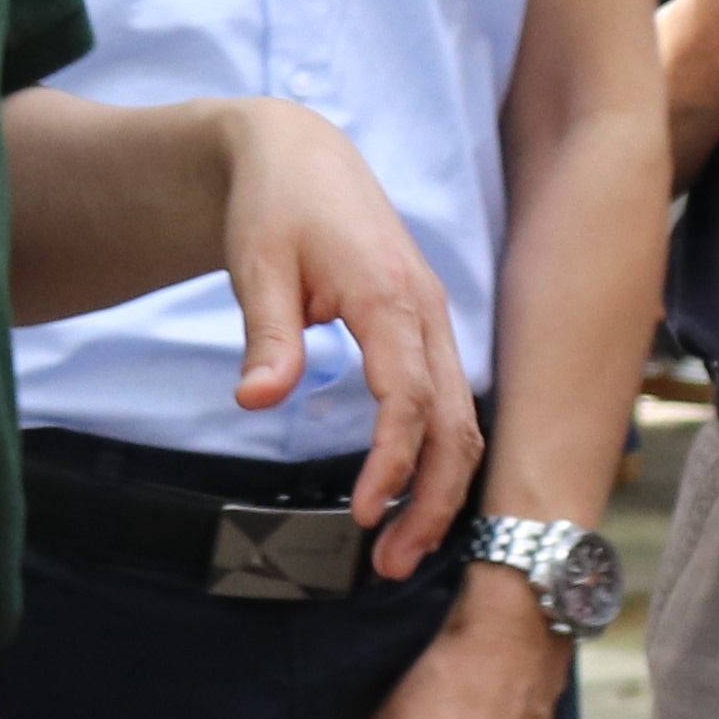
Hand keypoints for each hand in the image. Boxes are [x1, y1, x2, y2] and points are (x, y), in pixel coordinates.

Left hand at [217, 100, 482, 575]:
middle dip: (432, 500)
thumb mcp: (257, 263)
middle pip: (454, 423)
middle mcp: (426, 312)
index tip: (364, 514)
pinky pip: (448, 402)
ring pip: (462, 419)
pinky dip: (439, 456)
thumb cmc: (274, 203)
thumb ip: (268, 335)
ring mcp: (432, 321)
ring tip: (399, 549)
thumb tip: (257, 401)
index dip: (393, 462)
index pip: (408, 397)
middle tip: (390, 566)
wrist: (299, 153)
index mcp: (390, 296)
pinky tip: (410, 495)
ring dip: (440, 488)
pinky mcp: (424, 329)